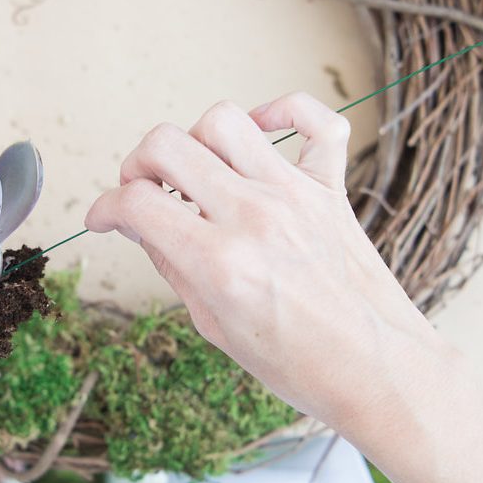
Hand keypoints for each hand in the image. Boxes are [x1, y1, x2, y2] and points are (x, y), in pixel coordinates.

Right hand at [84, 92, 458, 438]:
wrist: (377, 370)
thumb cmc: (302, 365)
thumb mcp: (215, 327)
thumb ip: (174, 266)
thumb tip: (141, 226)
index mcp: (219, 262)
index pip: (135, 203)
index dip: (105, 208)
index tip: (104, 218)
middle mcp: (254, 217)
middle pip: (167, 145)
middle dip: (137, 164)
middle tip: (142, 190)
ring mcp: (295, 195)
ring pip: (225, 120)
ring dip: (195, 139)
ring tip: (197, 170)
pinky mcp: (330, 189)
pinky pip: (314, 121)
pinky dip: (283, 112)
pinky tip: (261, 134)